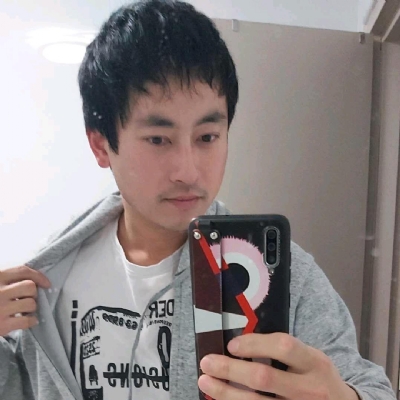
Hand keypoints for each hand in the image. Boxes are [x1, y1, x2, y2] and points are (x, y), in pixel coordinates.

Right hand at [0, 265, 50, 335]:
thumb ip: (7, 279)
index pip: (23, 271)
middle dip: (33, 293)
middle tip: (29, 298)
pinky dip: (32, 321)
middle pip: (30, 287)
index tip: (46, 283)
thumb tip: (34, 280)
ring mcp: (0, 309)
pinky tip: (29, 320)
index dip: (38, 276)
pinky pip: (27, 321)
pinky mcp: (1, 326)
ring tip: (25, 310)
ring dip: (32, 308)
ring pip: (31, 304)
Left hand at [198, 333, 359, 399]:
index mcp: (315, 362)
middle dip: (231, 369)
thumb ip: (285, 351)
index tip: (232, 345)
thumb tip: (240, 343)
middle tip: (207, 362)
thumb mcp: (311, 358)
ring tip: (205, 382)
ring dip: (226, 393)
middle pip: (264, 378)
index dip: (254, 343)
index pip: (283, 346)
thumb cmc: (317, 377)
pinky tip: (223, 399)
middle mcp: (310, 389)